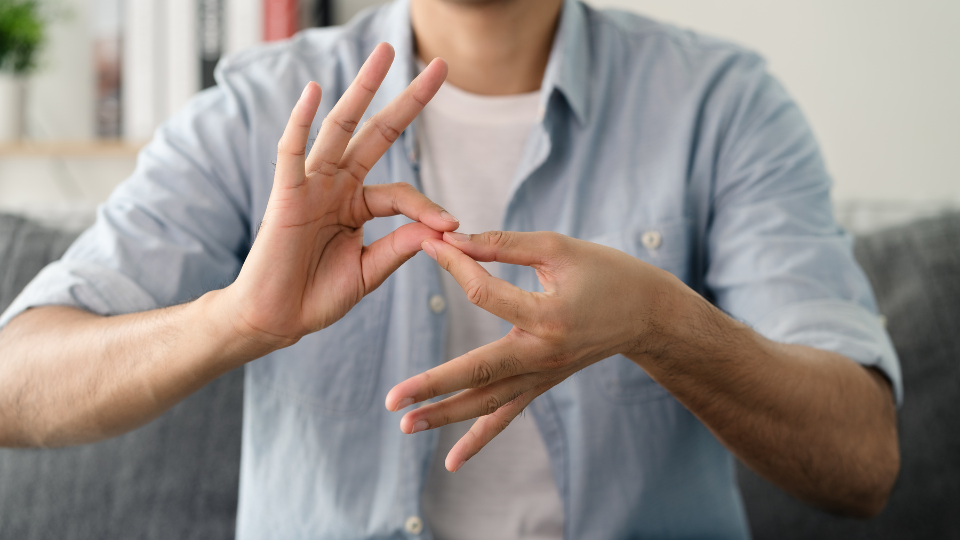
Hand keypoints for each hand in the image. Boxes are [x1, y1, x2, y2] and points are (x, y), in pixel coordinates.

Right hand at [222, 43, 455, 351]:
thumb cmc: (317, 295)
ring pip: (340, 128)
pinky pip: (292, 152)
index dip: (428, 207)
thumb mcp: (370, 270)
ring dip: (362, 90)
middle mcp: (337, 186)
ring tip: (385, 55)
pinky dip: (301, 120)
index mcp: (357, 205)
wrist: (276, 319)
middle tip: (439, 67)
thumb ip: (401, 246)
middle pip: (377, 133)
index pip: (401, 193)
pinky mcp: (285, 195)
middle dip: (407, 101)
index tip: (452, 227)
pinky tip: (315, 91)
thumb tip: (442, 228)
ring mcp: (311, 185)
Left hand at [385, 230, 692, 470]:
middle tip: (393, 400)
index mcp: (548, 315)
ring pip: (488, 403)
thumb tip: (453, 238)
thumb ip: (503, 245)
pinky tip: (451, 461)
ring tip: (405, 426)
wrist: (648, 314)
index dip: (455, 265)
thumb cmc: (606, 273)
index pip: (485, 293)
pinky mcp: (542, 385)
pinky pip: (507, 415)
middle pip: (478, 372)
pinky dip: (479, 439)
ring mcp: (543, 376)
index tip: (430, 245)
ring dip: (445, 417)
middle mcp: (544, 355)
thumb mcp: (558, 249)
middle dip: (433, 386)